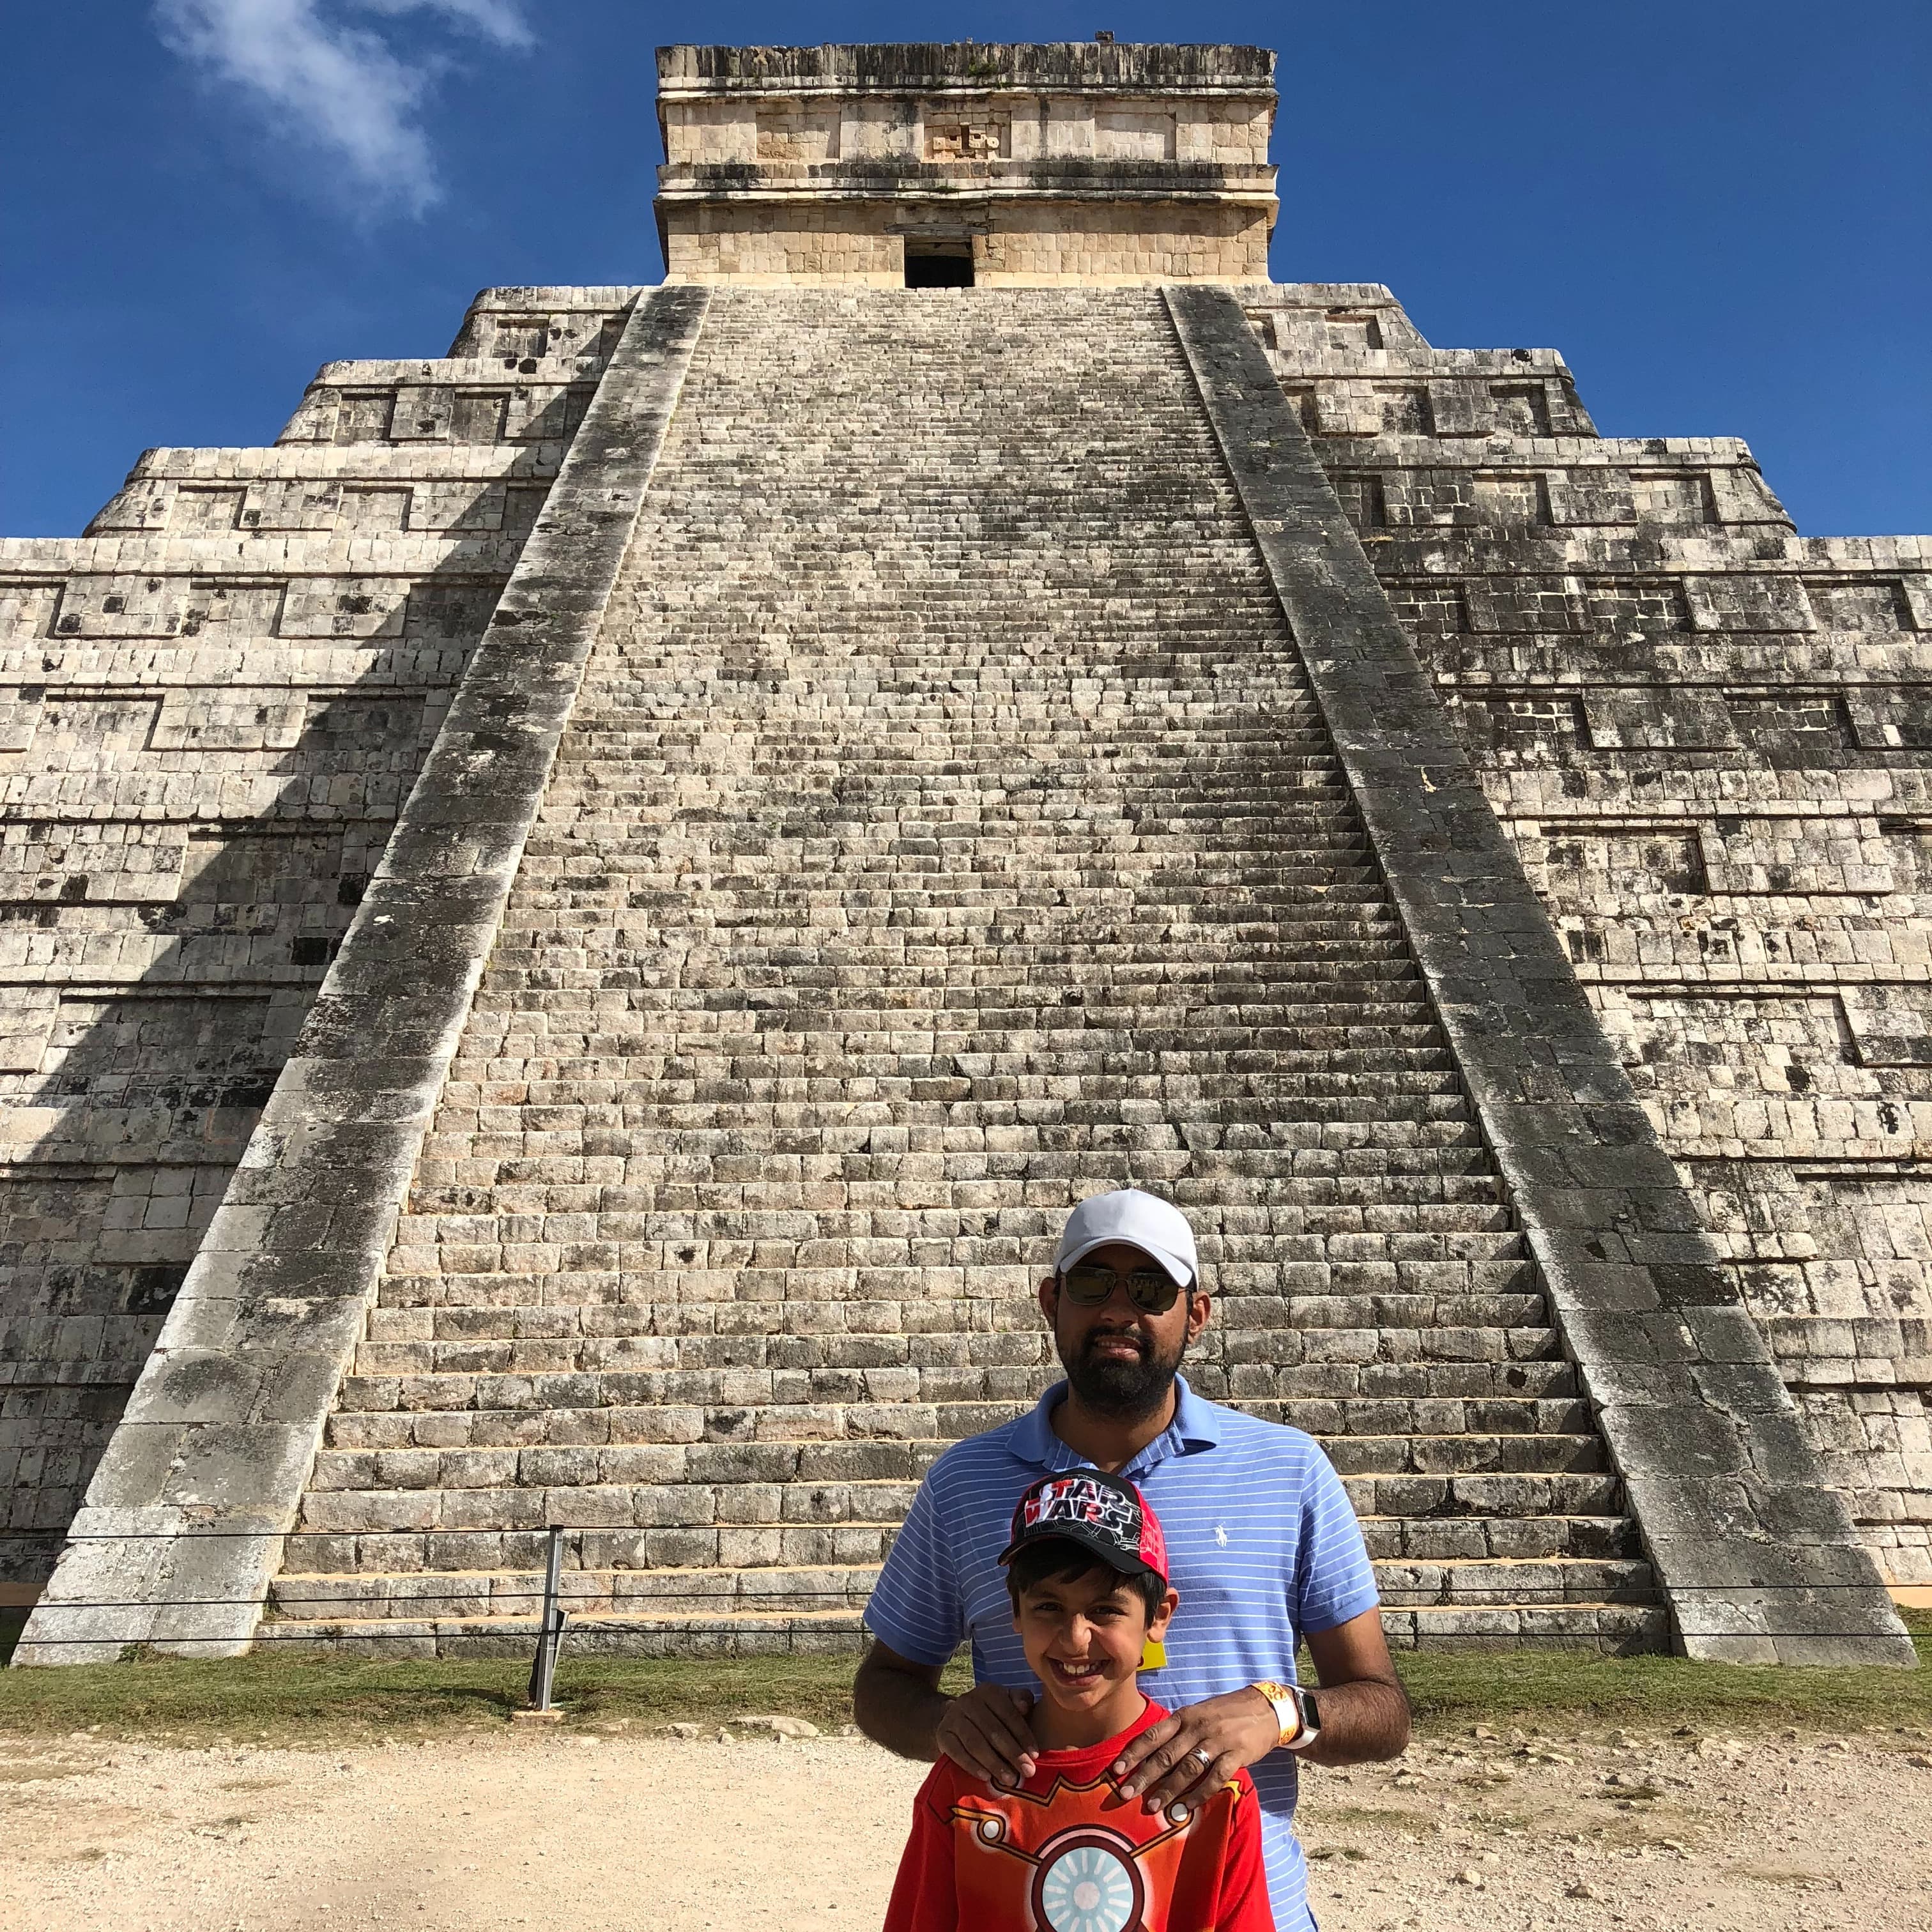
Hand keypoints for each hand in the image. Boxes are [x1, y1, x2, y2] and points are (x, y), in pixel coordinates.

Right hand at [935, 1682, 1039, 1789]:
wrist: (958, 1720)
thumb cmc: (993, 1716)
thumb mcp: (1008, 1703)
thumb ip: (1021, 1700)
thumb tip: (1025, 1707)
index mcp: (989, 1691)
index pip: (1008, 1714)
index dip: (1023, 1735)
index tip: (1035, 1755)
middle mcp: (968, 1701)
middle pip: (993, 1730)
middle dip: (1013, 1753)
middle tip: (1027, 1772)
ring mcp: (953, 1717)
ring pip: (975, 1743)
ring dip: (994, 1763)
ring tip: (1010, 1780)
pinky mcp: (942, 1734)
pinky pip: (957, 1753)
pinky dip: (972, 1766)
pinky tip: (986, 1777)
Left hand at [1111, 1688, 1279, 1813]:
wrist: (1265, 1708)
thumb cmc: (1225, 1713)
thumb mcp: (1198, 1713)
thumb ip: (1177, 1731)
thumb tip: (1151, 1753)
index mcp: (1184, 1715)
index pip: (1153, 1735)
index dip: (1134, 1753)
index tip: (1116, 1770)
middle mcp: (1197, 1727)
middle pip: (1166, 1754)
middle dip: (1144, 1776)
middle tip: (1126, 1794)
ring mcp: (1217, 1741)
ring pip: (1188, 1768)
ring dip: (1168, 1789)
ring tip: (1153, 1807)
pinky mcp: (1236, 1755)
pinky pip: (1215, 1778)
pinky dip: (1200, 1794)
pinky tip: (1187, 1807)